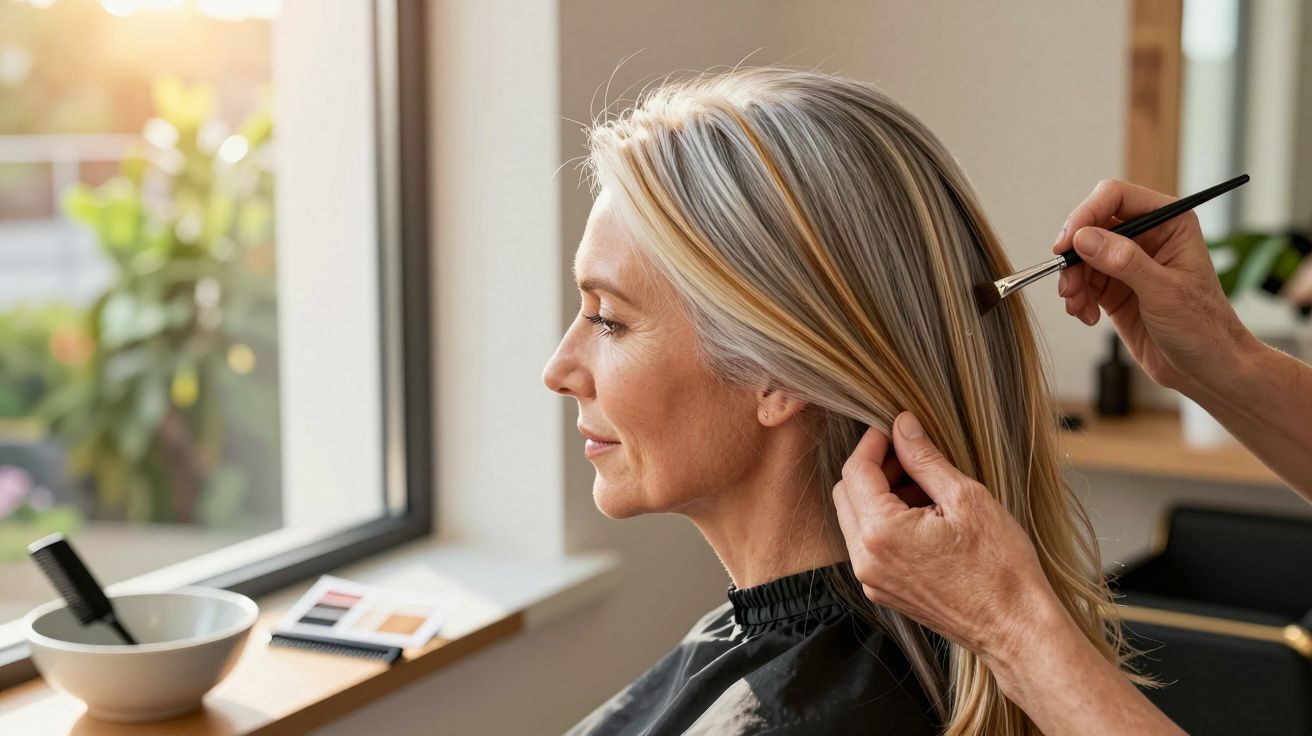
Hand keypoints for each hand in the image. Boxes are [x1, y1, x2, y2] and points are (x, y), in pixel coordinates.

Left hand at [831, 411, 1058, 656]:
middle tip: (910, 455)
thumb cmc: (1000, 566)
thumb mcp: (966, 498)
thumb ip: (925, 459)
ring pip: (855, 520)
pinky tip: (924, 516)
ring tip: (925, 487)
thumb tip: (902, 425)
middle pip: (846, 494)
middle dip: (873, 468)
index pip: (855, 471)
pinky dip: (886, 522)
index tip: (893, 429)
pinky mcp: (884, 592)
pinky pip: (869, 545)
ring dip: (879, 495)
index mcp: (880, 532)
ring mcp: (872, 580)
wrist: (1015, 627)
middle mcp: (865, 559)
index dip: (872, 443)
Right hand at [1052, 178, 1259, 393]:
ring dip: (1072, 281)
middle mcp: (1146, 237)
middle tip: (1068, 284)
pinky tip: (1088, 317)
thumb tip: (1084, 238)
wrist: (1206, 369)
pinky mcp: (1114, 288)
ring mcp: (1128, 263)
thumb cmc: (1203, 327)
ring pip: (1081, 256)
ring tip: (1078, 306)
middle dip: (1074, 255)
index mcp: (1169, 223)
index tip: (1067, 243)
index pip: (1116, 198)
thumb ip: (1124, 262)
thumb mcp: (1164, 292)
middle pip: (1091, 226)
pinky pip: (1082, 282)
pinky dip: (1076, 298)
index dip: (1086, 214)